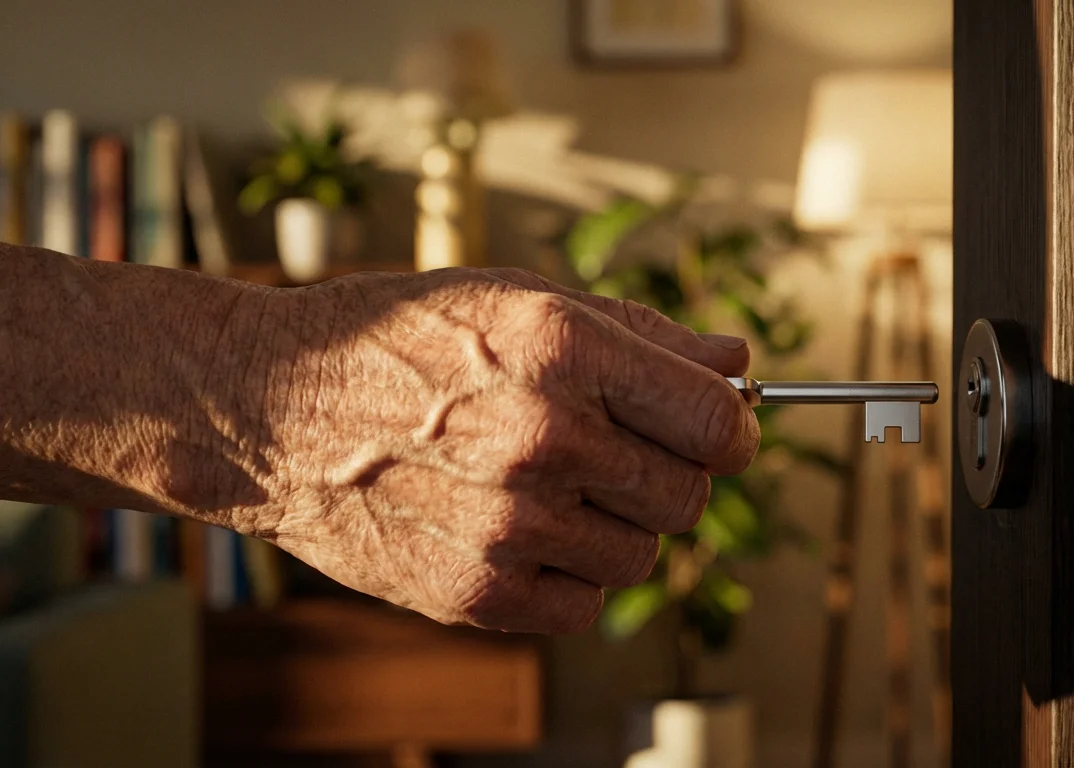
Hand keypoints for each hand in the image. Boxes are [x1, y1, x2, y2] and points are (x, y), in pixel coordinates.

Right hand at [246, 268, 758, 631]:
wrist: (268, 407)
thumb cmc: (397, 340)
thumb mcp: (517, 298)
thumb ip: (640, 334)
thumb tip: (736, 363)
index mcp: (562, 348)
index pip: (716, 421)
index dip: (731, 430)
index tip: (719, 433)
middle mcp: (541, 436)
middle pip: (690, 495)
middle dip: (670, 475)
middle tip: (616, 454)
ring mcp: (507, 523)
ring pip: (642, 556)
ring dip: (617, 527)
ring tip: (550, 488)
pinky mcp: (474, 592)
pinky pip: (585, 605)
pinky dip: (569, 576)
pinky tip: (519, 532)